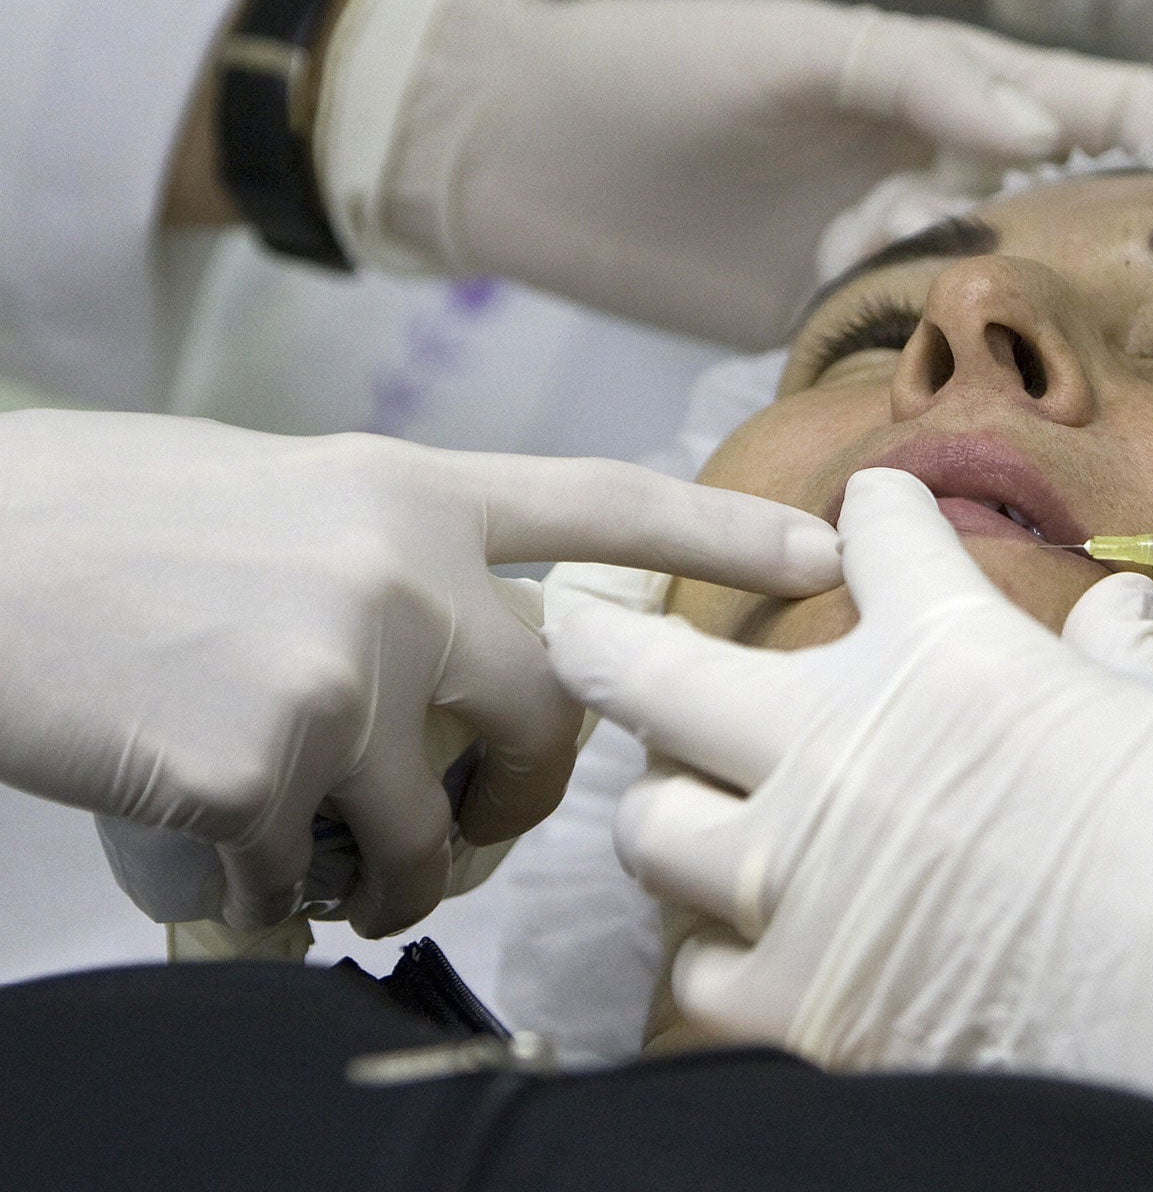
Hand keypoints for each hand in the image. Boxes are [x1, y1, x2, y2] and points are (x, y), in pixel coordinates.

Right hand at [0, 410, 837, 935]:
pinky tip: (213, 861)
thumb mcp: (272, 496)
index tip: (826, 552)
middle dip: (523, 798)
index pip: (602, 505)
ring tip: (328, 880)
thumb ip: (389, 558)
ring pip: (429, 826)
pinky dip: (268, 896)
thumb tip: (457, 654)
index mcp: (405, 488)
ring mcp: (338, 668)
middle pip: (550, 713)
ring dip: (388, 877)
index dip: (721, 534)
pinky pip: (304, 881)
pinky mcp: (259, 765)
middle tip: (470, 836)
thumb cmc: (94, 528)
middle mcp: (400, 571)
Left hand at [316, 0, 1152, 348]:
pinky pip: (921, 351)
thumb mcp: (792, 47)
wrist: (516, 146)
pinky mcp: (837, 319)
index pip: (1107, 104)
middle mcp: (939, 163)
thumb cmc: (656, 64)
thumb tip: (1040, 129)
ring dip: (1012, 323)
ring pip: (1004, 293)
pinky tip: (939, 403)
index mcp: (944, 78)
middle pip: (1077, 209)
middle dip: (1124, 259)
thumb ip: (919, 79)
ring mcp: (893, 247)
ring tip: (1002, 358)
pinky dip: (939, 373)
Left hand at [547, 467, 1152, 1127]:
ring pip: (649, 827)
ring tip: (685, 806)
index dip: (873, 513)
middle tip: (576, 625)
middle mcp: (841, 746)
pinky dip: (711, 950)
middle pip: (656, 673)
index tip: (866, 512)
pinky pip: (697, 970)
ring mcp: (807, 879)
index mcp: (944, 648)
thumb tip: (1119, 604)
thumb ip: (1120, 651)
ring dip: (663, 809)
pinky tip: (742, 943)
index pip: (873, 533)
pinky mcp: (804, 1004)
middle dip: (605, 641)